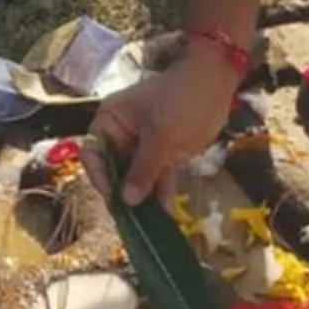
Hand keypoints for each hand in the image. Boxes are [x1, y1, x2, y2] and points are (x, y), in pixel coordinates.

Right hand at [83, 39, 242, 204]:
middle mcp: (122, 135)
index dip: (99, 176)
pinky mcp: (164, 155)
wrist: (215, 84)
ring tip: (147, 225)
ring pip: (136, 178)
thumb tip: (126, 200)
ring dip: (142, 199)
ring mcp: (143, 147)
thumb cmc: (181, 99)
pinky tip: (164, 214)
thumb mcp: (161, 134)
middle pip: (113, 170)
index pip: (93, 152)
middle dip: (122, 193)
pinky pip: (156, 178)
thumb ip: (143, 169)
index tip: (114, 198)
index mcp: (111, 121)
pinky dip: (160, 194)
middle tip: (131, 220)